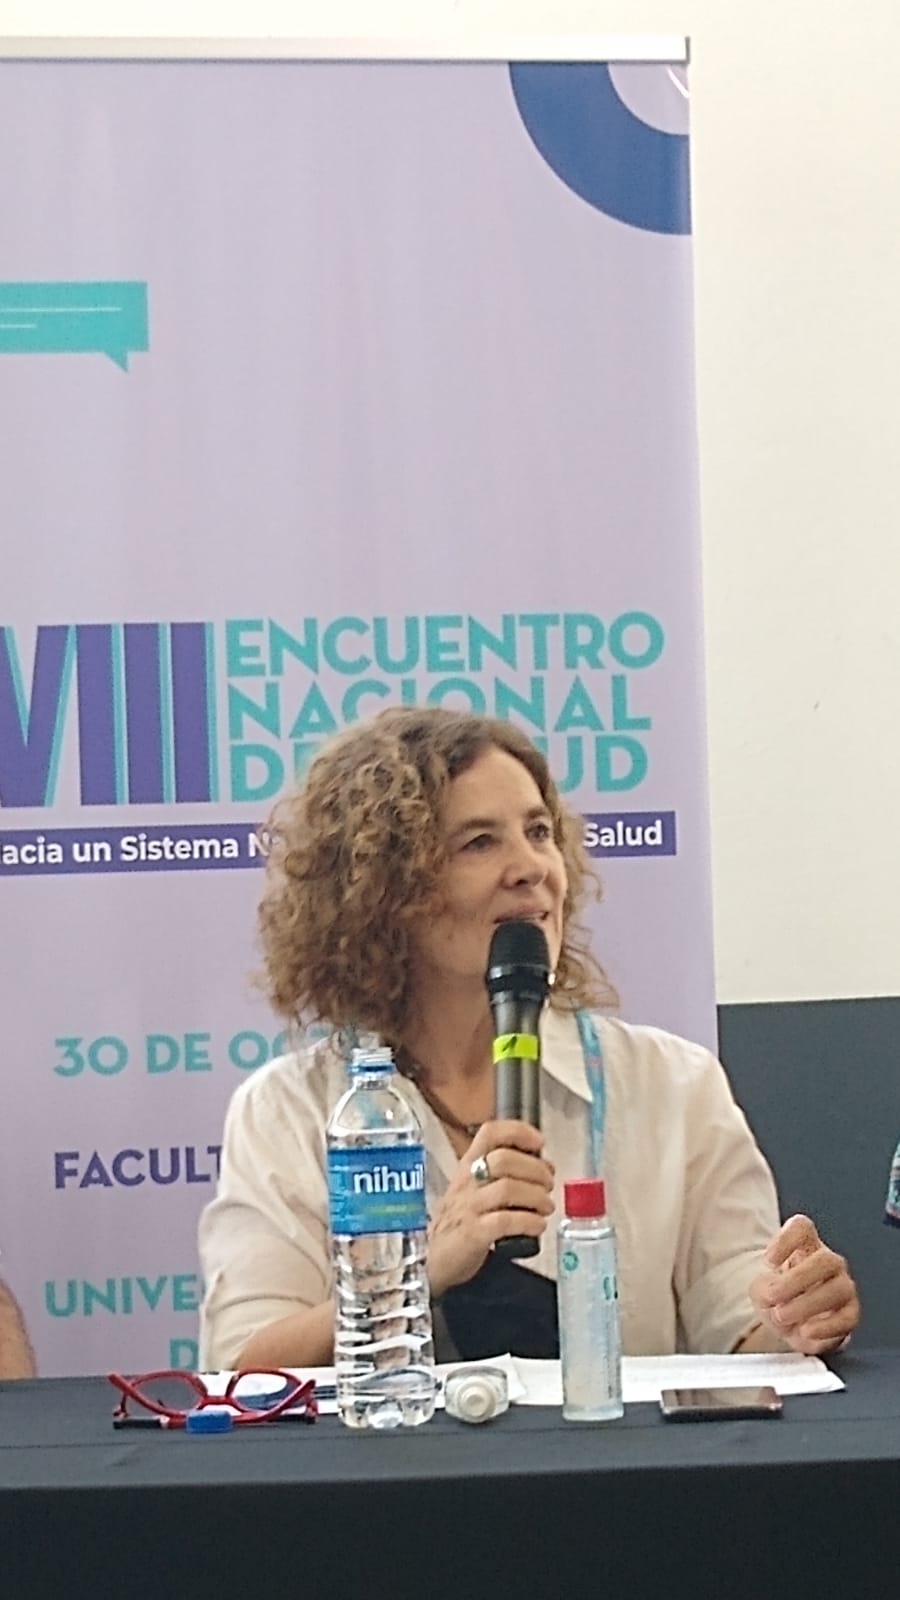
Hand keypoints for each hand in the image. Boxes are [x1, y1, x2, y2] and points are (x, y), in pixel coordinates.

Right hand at [427, 1120, 554, 1298]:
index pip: (490, 1133)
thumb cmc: (461, 1219)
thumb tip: (544, 1167)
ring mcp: (469, 1207)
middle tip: (548, 1184)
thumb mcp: (475, 1188)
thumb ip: (505, 1174)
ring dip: (537, 1196)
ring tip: (546, 1206)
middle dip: (535, 1169)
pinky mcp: (473, 1234)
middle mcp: (468, 1181)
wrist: (432, 1257)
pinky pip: (505, 1221)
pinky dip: (528, 1222)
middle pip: (504, 1160)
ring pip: (508, 1189)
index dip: (518, 1132)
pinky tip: (538, 1225)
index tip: (538, 1142)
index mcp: (469, 1165)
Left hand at [749, 1213, 859, 1354]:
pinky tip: (805, 1331)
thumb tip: (774, 1295)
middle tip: (774, 1296)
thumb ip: (764, 1288)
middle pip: (826, 1259)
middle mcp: (829, 1262)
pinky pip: (847, 1318)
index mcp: (805, 1246)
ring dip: (807, 1305)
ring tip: (782, 1316)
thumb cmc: (777, 1297)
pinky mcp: (850, 1315)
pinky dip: (825, 1326)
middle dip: (797, 1280)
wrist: (789, 1326)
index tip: (768, 1262)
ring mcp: (843, 1287)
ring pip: (838, 1289)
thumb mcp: (760, 1289)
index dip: (786, 1240)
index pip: (803, 1228)